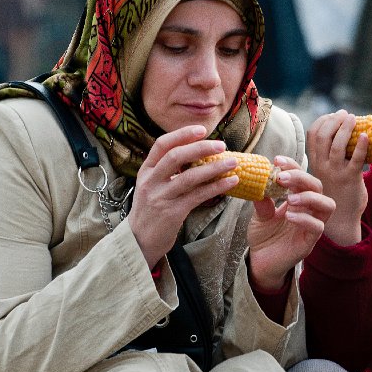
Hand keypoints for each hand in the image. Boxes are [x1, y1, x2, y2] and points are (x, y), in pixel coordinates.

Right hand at [127, 126, 241, 268]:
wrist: (138, 241)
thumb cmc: (150, 211)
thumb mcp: (152, 186)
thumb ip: (167, 171)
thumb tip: (196, 154)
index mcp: (146, 171)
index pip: (162, 144)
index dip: (182, 134)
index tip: (202, 130)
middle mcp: (151, 181)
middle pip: (176, 157)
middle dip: (200, 148)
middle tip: (221, 145)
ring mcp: (161, 197)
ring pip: (190, 177)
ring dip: (214, 168)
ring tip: (233, 163)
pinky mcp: (172, 213)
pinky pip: (198, 196)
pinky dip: (216, 187)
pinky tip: (230, 183)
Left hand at [246, 156, 334, 290]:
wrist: (260, 262)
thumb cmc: (264, 236)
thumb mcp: (259, 214)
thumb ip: (262, 200)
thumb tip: (260, 181)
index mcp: (298, 199)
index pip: (303, 177)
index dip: (293, 166)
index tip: (277, 160)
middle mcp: (309, 210)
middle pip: (317, 186)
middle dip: (301, 177)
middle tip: (281, 177)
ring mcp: (312, 226)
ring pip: (328, 205)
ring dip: (310, 197)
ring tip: (289, 198)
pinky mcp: (310, 242)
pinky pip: (318, 228)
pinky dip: (305, 219)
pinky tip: (289, 216)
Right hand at [307, 110, 367, 245]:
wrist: (341, 219)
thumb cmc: (336, 192)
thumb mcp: (325, 173)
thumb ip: (327, 156)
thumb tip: (341, 133)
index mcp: (315, 161)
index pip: (313, 134)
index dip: (323, 120)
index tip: (334, 115)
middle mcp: (322, 165)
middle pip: (323, 136)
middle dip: (334, 120)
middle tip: (346, 114)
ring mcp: (335, 172)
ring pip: (337, 145)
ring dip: (346, 128)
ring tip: (355, 118)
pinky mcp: (350, 179)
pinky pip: (356, 159)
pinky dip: (361, 145)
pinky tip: (367, 136)